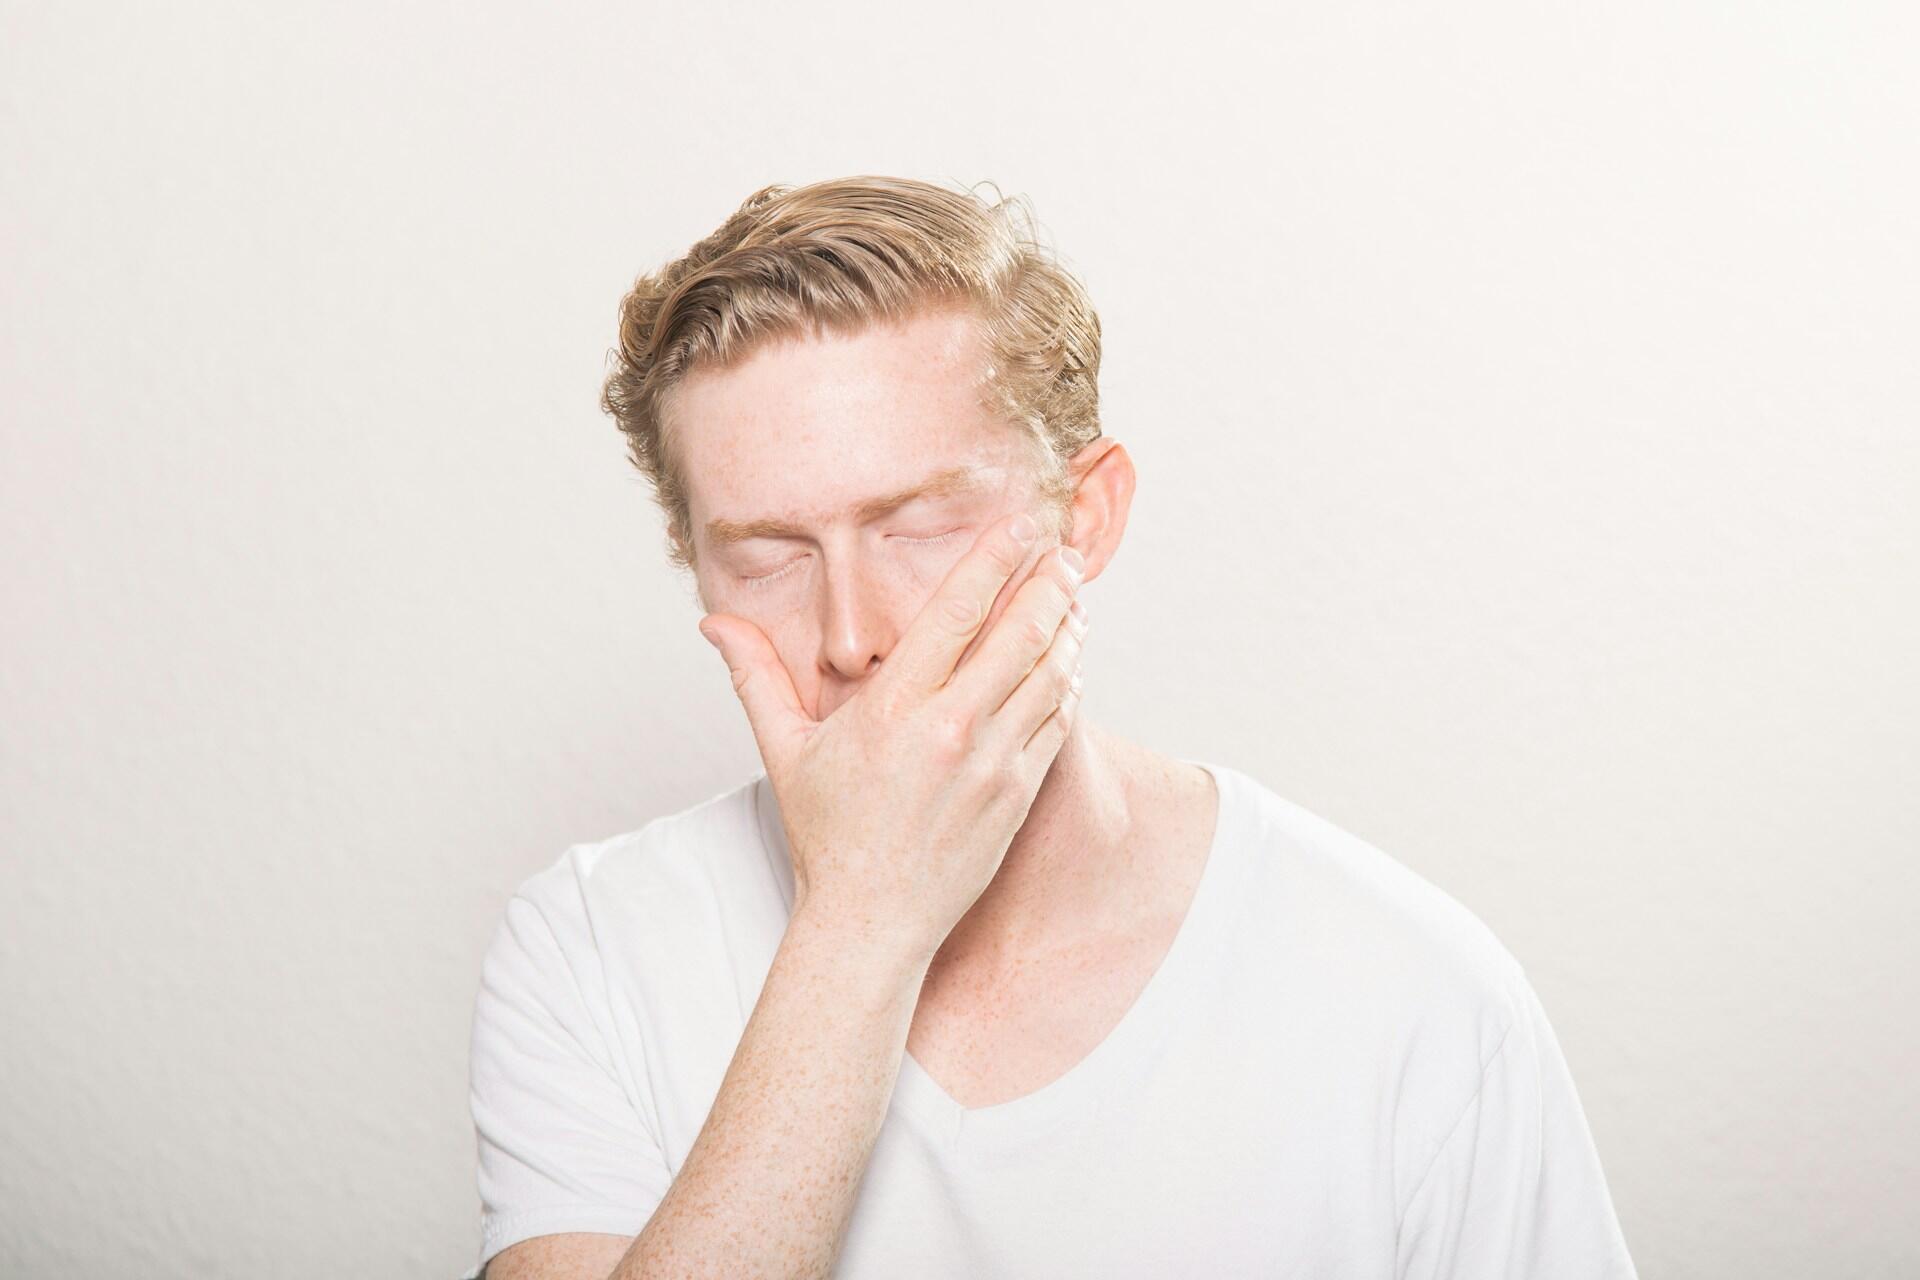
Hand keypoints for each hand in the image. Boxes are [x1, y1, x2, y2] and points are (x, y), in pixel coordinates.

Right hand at [698, 511, 1089, 960]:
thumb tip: (713, 624)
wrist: (872, 922)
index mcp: (894, 709)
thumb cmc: (827, 836)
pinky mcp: (1018, 794)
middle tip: (1061, 554)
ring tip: (1072, 599)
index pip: (956, 612)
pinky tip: (1067, 662)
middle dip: (1048, 584)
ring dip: (1066, 629)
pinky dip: (1067, 684)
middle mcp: (950, 730)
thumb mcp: (784, 751)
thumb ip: (755, 677)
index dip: (995, 560)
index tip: (1021, 527)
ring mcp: (991, 764)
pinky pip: (1057, 723)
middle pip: (1019, 633)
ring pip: (1050, 675)